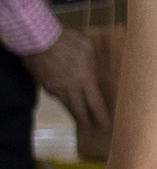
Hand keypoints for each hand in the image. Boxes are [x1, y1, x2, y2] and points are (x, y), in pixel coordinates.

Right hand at [23, 30, 109, 155]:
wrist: (38, 39)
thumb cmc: (67, 40)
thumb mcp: (88, 49)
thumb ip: (92, 63)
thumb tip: (92, 72)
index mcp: (84, 79)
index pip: (95, 103)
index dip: (100, 116)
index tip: (106, 126)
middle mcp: (69, 87)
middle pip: (78, 109)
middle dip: (84, 121)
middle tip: (89, 130)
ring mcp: (54, 87)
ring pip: (65, 104)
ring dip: (73, 112)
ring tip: (78, 118)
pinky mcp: (43, 83)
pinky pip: (54, 95)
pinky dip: (61, 99)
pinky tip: (64, 98)